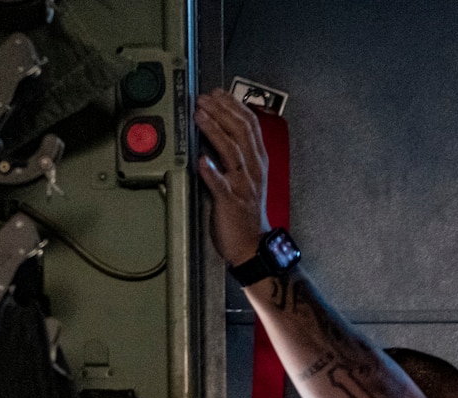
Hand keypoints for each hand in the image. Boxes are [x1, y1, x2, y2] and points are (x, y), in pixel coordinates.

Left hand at [194, 89, 269, 267]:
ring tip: (200, 116)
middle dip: (221, 112)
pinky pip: (221, 185)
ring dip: (215, 131)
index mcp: (257, 162)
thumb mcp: (246, 176)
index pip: (250, 126)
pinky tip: (201, 161)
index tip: (219, 93)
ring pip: (231, 152)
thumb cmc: (245, 212)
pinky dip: (211, 172)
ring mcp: (242, 185)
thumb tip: (221, 130)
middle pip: (241, 133)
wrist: (252, 244)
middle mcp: (252, 170)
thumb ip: (237, 154)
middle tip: (203, 99)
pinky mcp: (230, 203)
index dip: (234, 106)